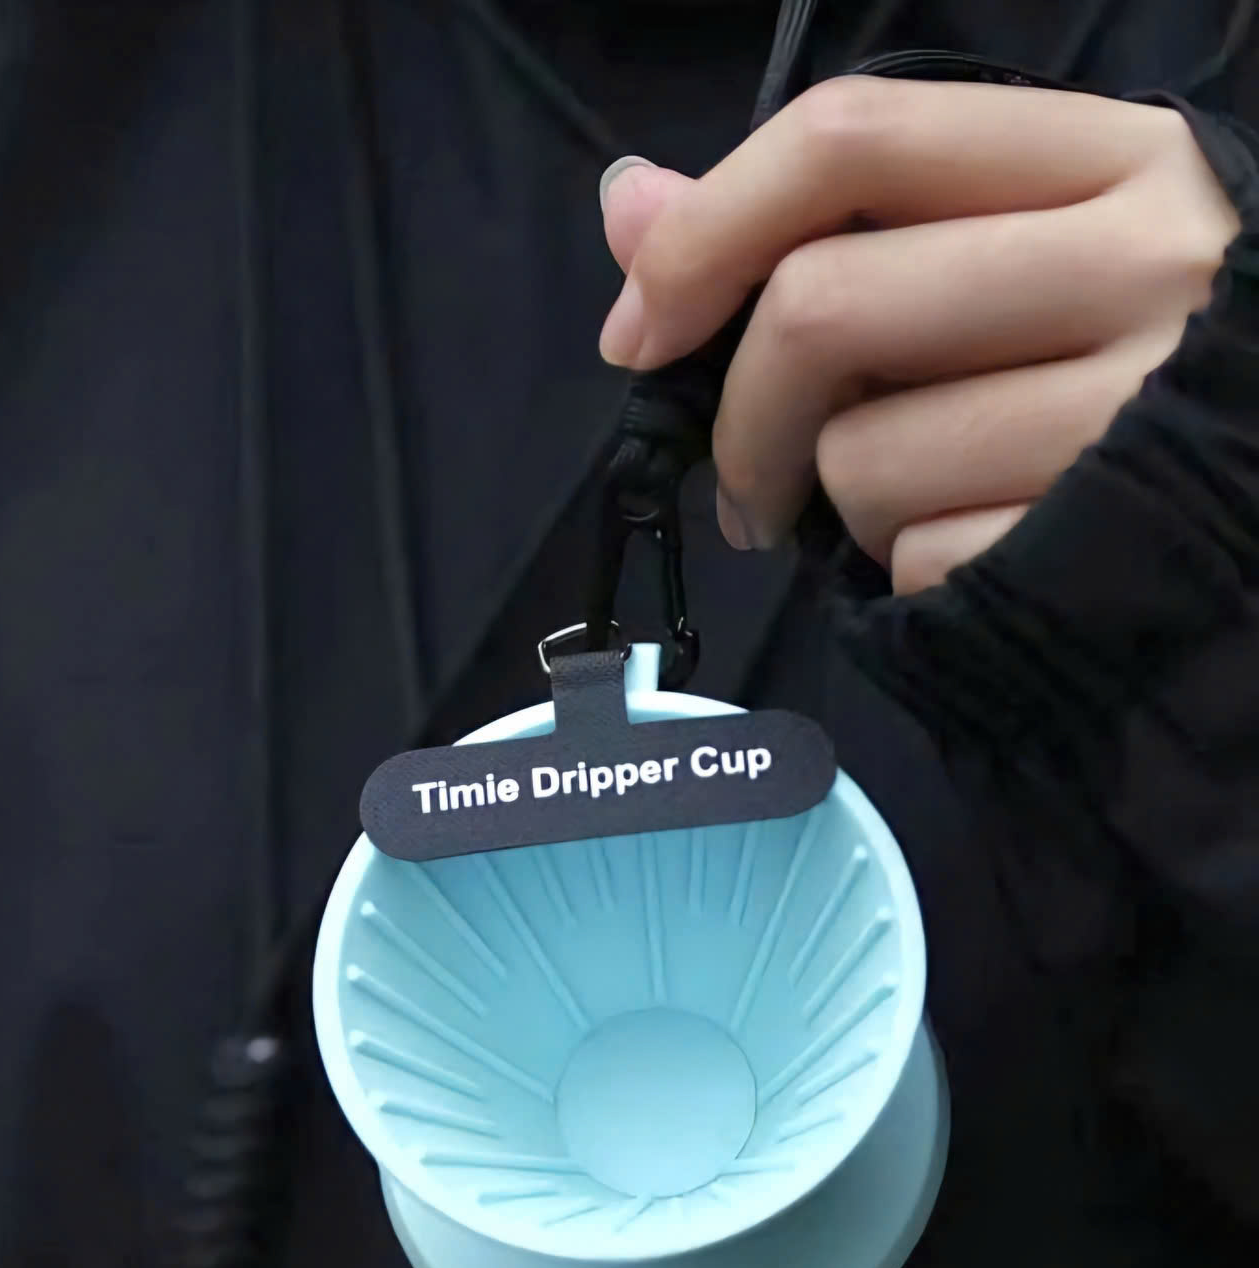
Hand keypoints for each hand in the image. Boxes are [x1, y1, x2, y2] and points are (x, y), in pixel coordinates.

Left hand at [599, 80, 1239, 590]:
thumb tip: (629, 203)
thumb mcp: (1006, 251)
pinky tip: (958, 549)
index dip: (708, 230)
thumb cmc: (1105, 364)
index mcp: (1111, 156)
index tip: (643, 328)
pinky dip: (895, 573)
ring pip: (858, 453)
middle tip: (753, 481)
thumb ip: (822, 224)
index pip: (853, 136)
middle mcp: (1141, 260)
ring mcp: (1124, 407)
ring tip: (891, 508)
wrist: (1254, 503)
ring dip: (831, 505)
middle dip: (741, 418)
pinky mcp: (1093, 538)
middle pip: (821, 307)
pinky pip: (909, 556)